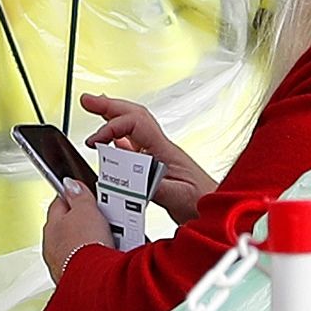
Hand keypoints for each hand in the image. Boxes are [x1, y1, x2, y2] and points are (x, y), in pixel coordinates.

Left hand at [40, 184, 110, 278]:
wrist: (94, 280)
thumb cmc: (86, 246)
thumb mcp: (86, 210)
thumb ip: (79, 195)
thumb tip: (70, 184)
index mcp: (51, 225)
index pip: (60, 203)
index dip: (75, 198)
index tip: (88, 196)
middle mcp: (52, 246)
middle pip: (70, 225)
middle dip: (86, 222)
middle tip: (104, 220)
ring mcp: (62, 263)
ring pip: (79, 245)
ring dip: (91, 241)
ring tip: (110, 240)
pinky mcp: (74, 277)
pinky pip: (86, 262)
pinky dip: (96, 258)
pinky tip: (107, 257)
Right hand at [80, 91, 213, 221]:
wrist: (222, 210)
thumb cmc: (207, 203)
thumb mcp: (179, 197)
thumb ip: (153, 186)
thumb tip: (129, 177)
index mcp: (166, 151)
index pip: (134, 124)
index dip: (110, 128)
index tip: (94, 141)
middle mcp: (162, 149)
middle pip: (134, 116)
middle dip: (109, 106)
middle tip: (88, 100)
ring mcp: (159, 157)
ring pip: (133, 128)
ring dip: (112, 118)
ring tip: (95, 110)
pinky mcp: (157, 169)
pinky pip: (134, 148)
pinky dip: (118, 140)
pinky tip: (112, 144)